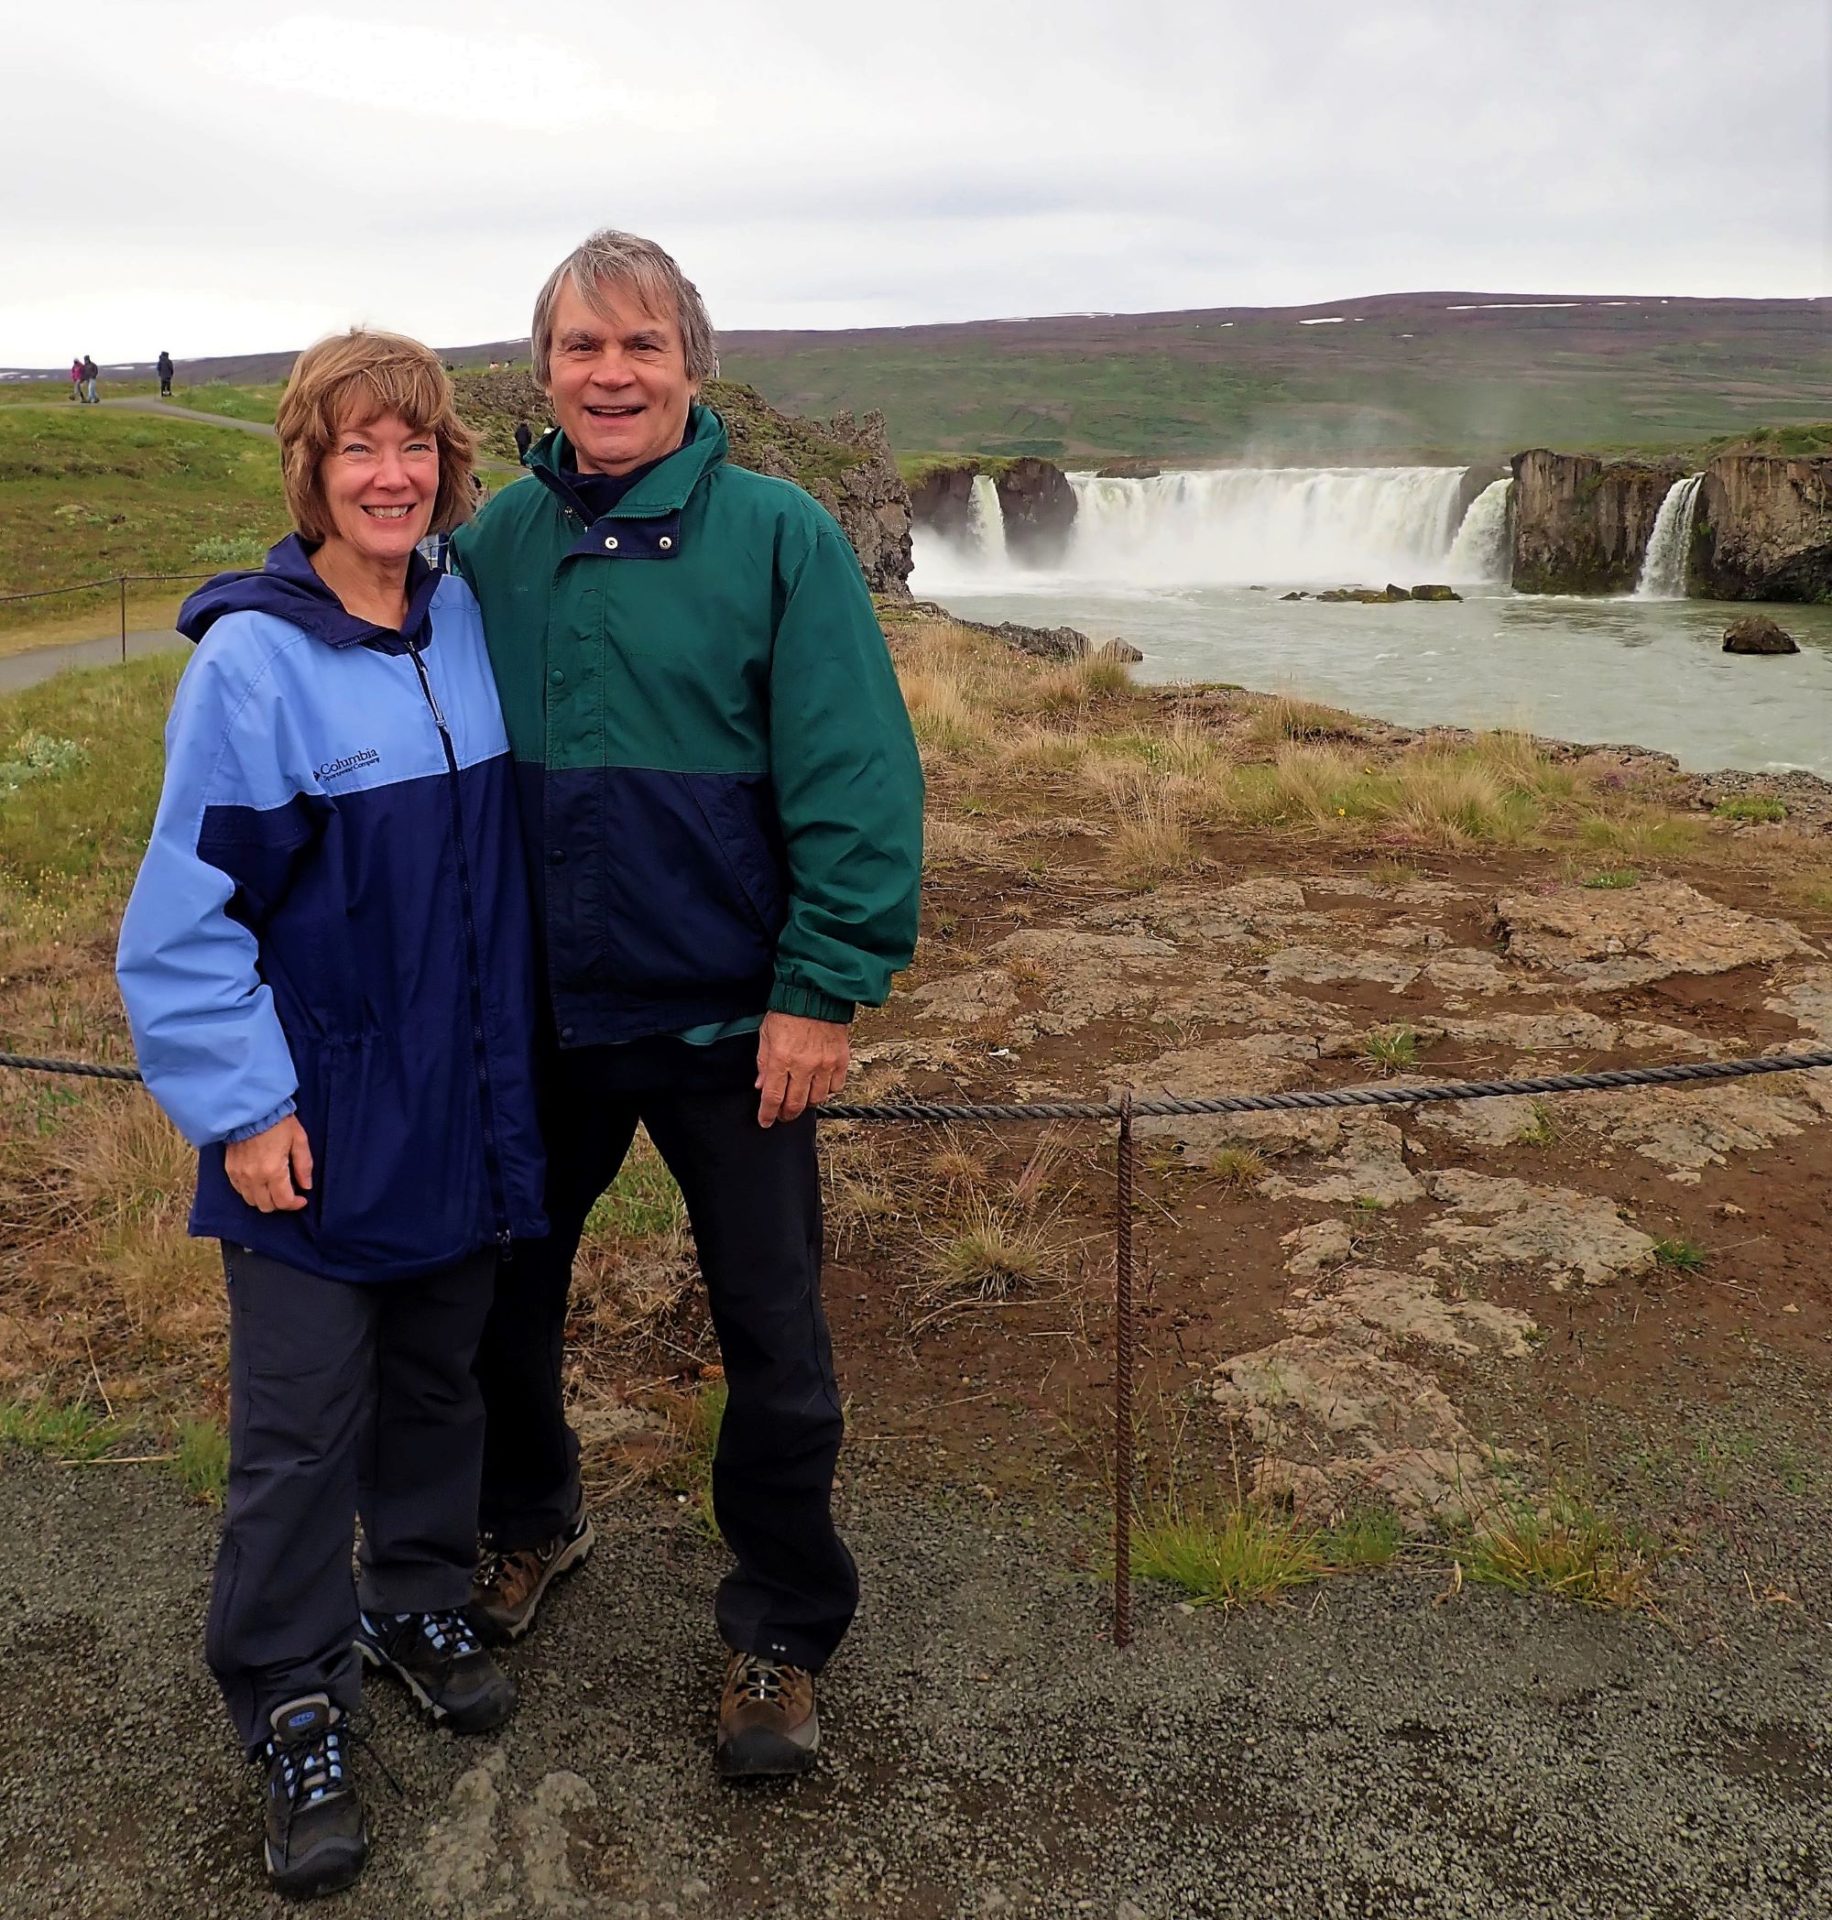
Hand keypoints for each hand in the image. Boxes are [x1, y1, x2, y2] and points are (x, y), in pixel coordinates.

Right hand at [224, 1114, 313, 1212]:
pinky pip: (239, 1191)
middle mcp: (254, 1177)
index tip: (302, 1199)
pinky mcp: (230, 1169)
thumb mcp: (299, 1140)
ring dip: (265, 1199)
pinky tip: (260, 1182)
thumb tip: (306, 1186)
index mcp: (273, 1171)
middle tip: (289, 1193)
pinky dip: (251, 1192)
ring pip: (251, 1201)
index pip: (283, 1202)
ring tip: (275, 1188)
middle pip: (266, 1206)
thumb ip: (304, 1166)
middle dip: (280, 1203)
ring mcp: (239, 1174)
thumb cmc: (278, 1122)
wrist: (250, 1108)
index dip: (295, 1204)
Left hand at [755, 1012, 849, 1126]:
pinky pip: (836, 1087)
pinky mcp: (840, 1060)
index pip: (772, 1097)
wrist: (816, 994)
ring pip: (816, 1099)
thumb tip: (761, 1085)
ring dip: (806, 1103)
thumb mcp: (766, 1034)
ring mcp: (824, 1064)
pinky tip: (819, 1085)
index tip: (765, 1121)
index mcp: (781, 1058)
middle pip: (795, 1104)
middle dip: (786, 1114)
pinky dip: (827, 1090)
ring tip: (801, 1099)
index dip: (767, 1114)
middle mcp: (803, 1065)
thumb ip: (763, 1062)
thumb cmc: (789, 1011)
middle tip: (782, 1115)